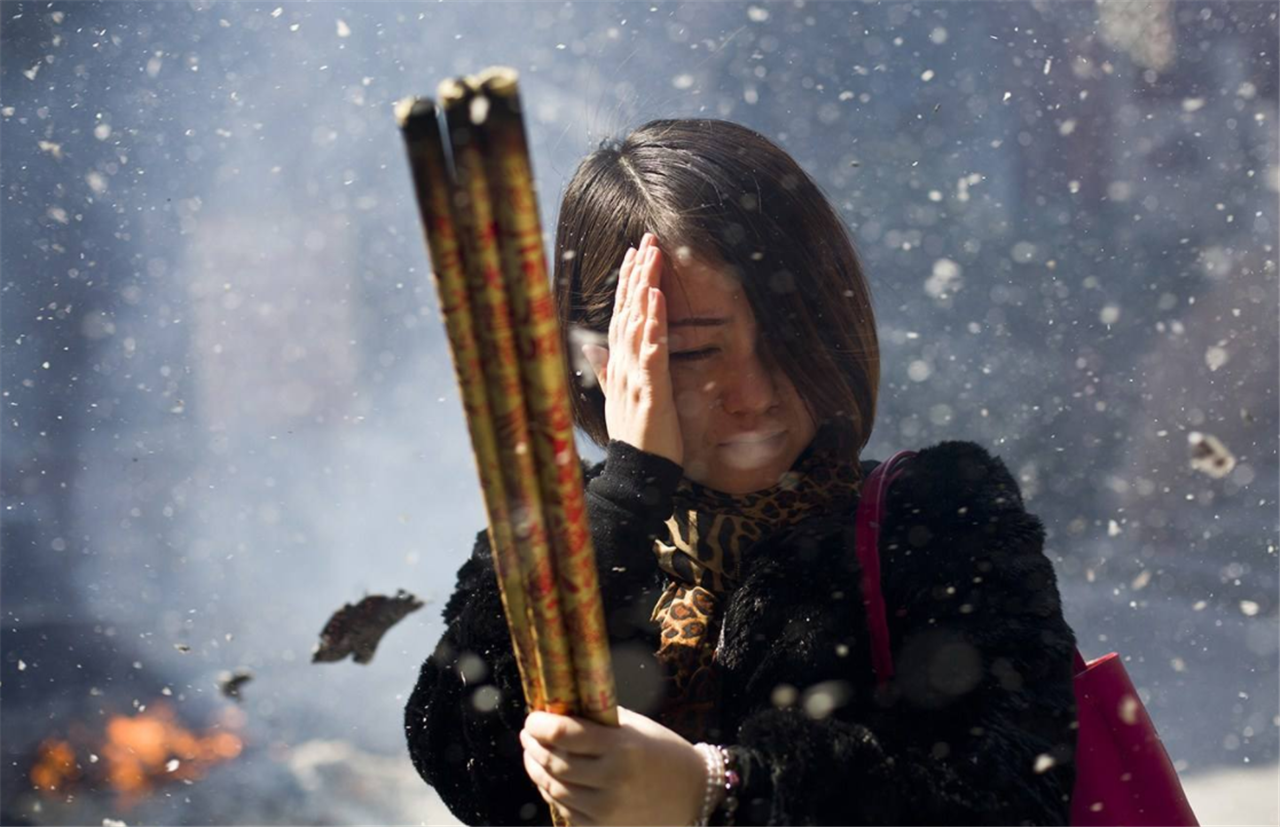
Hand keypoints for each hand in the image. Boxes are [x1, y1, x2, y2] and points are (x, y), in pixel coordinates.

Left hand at [520, 705, 709, 825]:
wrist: (694, 794)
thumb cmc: (662, 751)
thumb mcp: (635, 728)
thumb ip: (598, 720)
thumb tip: (557, 710)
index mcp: (621, 748)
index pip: (564, 734)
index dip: (540, 725)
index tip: (533, 718)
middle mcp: (613, 780)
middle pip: (554, 762)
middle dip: (534, 746)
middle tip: (528, 734)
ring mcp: (607, 809)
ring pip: (554, 789)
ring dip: (536, 769)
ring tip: (533, 754)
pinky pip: (565, 810)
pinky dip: (551, 792)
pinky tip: (549, 779)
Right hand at [581, 233, 682, 467]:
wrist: (638, 471)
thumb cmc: (635, 436)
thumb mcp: (619, 397)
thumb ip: (605, 369)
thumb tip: (591, 347)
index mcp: (620, 364)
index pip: (622, 315)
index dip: (627, 284)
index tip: (634, 254)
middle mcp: (623, 364)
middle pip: (628, 311)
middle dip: (637, 274)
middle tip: (646, 240)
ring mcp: (633, 375)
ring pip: (637, 324)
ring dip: (643, 289)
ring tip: (650, 258)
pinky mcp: (649, 389)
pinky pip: (651, 351)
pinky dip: (652, 324)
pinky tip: (654, 301)